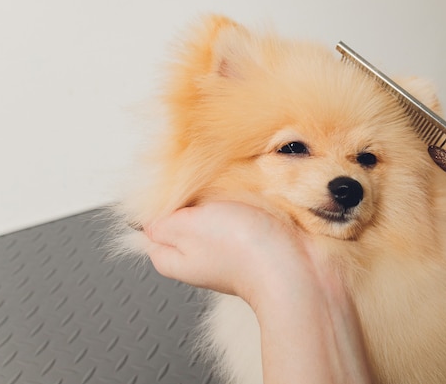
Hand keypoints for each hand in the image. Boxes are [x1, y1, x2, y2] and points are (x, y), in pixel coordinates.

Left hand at [144, 201, 372, 383]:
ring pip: (216, 205)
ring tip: (234, 184)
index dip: (159, 200)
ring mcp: (230, 243)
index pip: (152, 223)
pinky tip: (254, 191)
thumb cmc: (243, 250)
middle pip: (186, 211)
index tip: (171, 182)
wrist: (298, 266)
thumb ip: (160, 221)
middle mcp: (201, 252)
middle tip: (206, 180)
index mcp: (175, 256)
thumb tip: (148, 217)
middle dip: (194, 192)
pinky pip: (245, 206)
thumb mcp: (185, 226)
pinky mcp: (258, 234)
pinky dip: (248, 194)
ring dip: (224, 190)